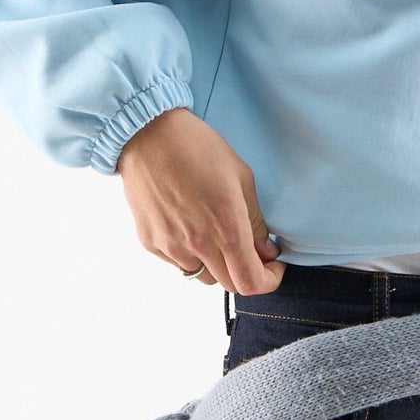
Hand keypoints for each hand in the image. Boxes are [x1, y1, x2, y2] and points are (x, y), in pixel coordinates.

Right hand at [116, 108, 283, 290]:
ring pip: (203, 276)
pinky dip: (191, 254)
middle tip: (251, 252)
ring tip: (216, 234)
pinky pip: (179, 262)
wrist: (147, 134)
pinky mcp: (150, 242)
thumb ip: (255, 222)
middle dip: (246, 274)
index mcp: (226, 227)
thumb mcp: (241, 178)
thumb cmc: (197, 148)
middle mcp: (198, 243)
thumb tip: (266, 251)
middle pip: (230, 285)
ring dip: (218, 265)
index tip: (272, 268)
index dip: (268, 281)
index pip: (250, 281)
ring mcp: (171, 246)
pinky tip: (189, 225)